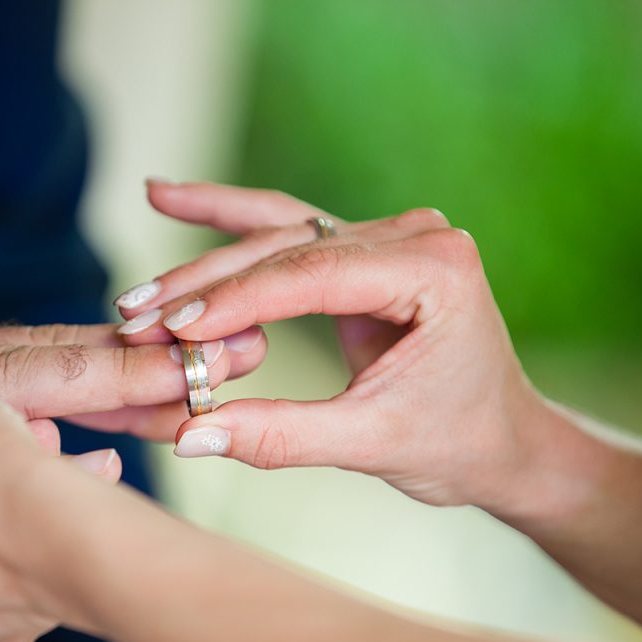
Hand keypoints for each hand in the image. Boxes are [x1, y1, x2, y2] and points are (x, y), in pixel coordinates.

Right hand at [118, 181, 543, 513]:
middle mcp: (411, 236)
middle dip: (206, 284)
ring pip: (276, 236)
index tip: (171, 326)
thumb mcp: (372, 444)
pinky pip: (285, 232)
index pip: (312, 273)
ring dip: (204, 261)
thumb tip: (189, 436)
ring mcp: (385, 238)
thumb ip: (280, 436)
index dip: (235, 300)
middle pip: (284, 248)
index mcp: (433, 269)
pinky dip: (226, 222)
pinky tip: (171, 197)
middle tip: (137, 314)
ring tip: (140, 289)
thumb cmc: (457, 442)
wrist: (503, 442)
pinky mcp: (360, 253)